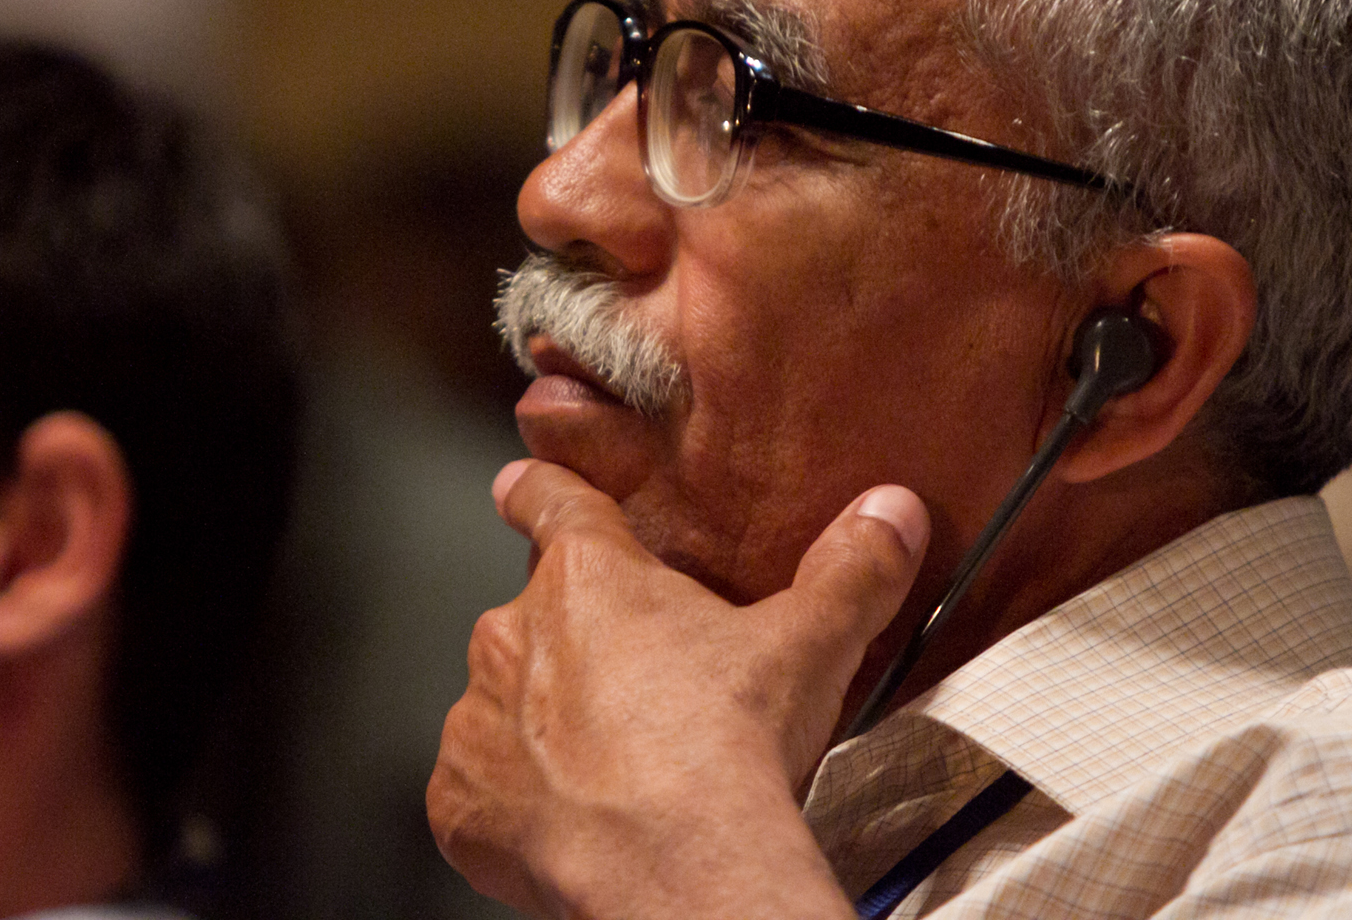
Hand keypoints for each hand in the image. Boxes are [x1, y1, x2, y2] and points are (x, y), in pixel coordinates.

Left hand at [427, 458, 928, 919]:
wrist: (677, 867)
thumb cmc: (729, 746)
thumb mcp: (809, 644)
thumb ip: (850, 570)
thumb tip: (892, 511)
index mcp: (589, 576)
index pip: (549, 502)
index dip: (536, 490)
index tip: (519, 484)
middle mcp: (515, 634)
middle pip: (535, 617)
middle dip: (574, 644)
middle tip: (640, 690)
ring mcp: (478, 720)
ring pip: (502, 704)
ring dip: (541, 725)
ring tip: (612, 768)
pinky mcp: (460, 801)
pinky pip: (477, 789)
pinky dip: (512, 802)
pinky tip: (572, 820)